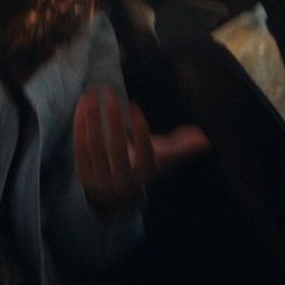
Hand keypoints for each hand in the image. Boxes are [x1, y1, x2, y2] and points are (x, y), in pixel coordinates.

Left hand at [73, 86, 209, 218]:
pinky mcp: (83, 175)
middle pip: (116, 150)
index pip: (145, 156)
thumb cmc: (142, 165)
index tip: (135, 107)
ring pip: (95, 147)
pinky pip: (80, 147)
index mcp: (145, 175)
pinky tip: (83, 103)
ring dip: (92, 118)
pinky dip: (81, 125)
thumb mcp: (162, 157)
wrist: (113, 192)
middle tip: (110, 92)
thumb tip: (204, 138)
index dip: (140, 133)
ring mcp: (100, 179)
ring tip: (92, 93)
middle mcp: (122, 180)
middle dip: (112, 119)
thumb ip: (182, 147)